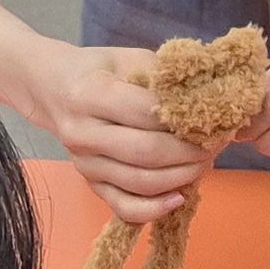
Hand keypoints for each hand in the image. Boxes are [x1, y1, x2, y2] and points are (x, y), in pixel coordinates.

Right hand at [36, 44, 210, 223]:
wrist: (54, 88)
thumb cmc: (100, 70)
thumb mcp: (131, 58)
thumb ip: (165, 78)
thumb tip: (210, 97)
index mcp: (91, 94)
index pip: (147, 112)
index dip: (185, 119)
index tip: (215, 118)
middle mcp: (83, 133)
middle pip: (146, 152)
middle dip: (190, 152)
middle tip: (215, 145)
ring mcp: (84, 163)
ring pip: (140, 182)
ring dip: (181, 177)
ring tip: (204, 164)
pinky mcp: (90, 183)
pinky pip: (124, 207)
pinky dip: (154, 209)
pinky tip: (179, 198)